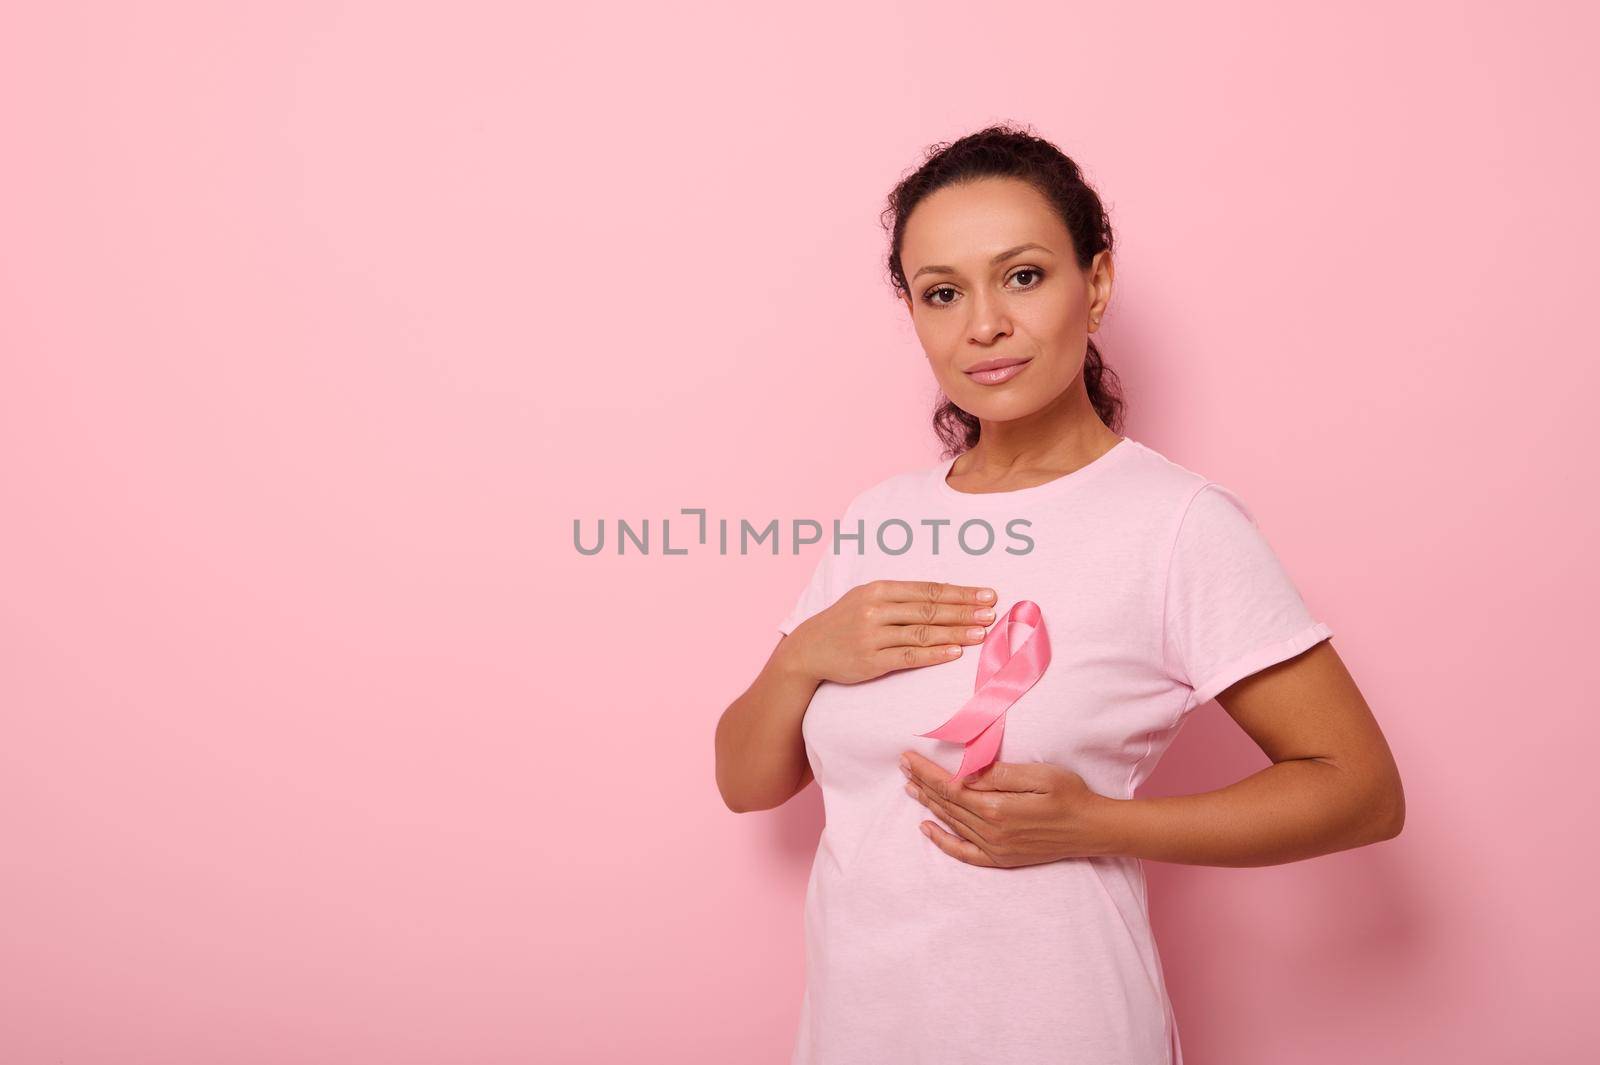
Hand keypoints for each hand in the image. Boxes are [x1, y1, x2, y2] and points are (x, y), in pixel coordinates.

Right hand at [786, 580, 997, 684]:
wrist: (808, 649)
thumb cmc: (845, 622)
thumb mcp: (866, 599)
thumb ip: (900, 598)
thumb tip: (944, 597)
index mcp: (878, 589)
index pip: (928, 589)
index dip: (960, 592)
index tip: (986, 595)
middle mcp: (876, 609)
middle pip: (929, 609)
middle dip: (964, 611)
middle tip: (992, 612)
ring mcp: (872, 635)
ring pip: (922, 633)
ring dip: (956, 633)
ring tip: (982, 633)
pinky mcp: (871, 660)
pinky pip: (909, 656)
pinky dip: (934, 654)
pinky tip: (955, 653)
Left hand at [899, 750, 1117, 865]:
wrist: (1093, 829)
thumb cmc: (1070, 795)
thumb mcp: (1039, 775)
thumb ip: (999, 775)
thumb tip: (963, 773)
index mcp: (997, 808)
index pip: (950, 787)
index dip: (927, 772)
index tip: (908, 757)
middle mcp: (991, 831)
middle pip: (946, 804)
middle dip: (922, 783)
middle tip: (903, 766)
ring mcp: (995, 848)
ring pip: (951, 823)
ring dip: (928, 805)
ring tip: (910, 788)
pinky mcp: (1001, 858)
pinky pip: (963, 852)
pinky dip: (942, 841)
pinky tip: (927, 829)